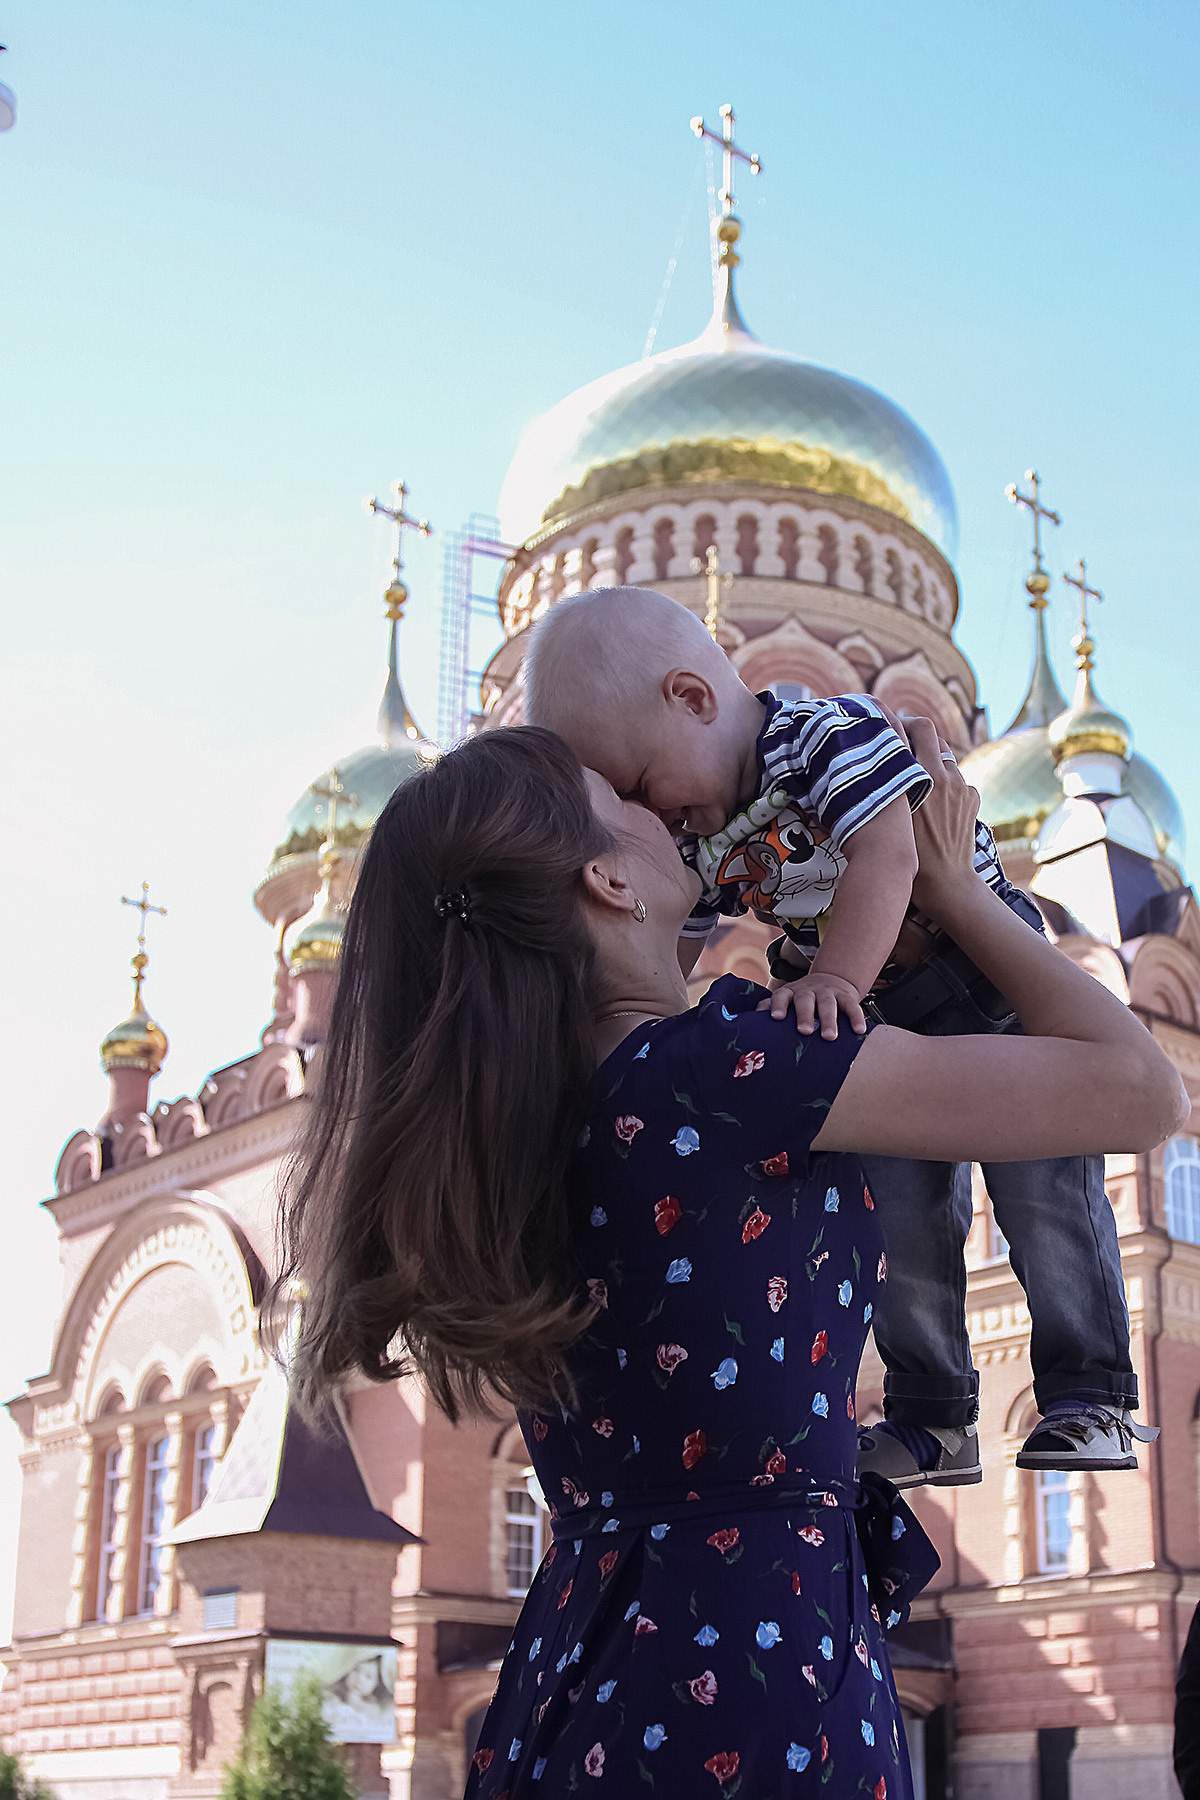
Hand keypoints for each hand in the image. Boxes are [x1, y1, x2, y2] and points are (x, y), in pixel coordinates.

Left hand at [756, 971, 866, 1037]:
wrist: (831, 980)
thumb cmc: (801, 1000)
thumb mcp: (785, 1001)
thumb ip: (769, 1009)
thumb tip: (746, 1025)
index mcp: (790, 993)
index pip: (781, 996)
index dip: (778, 1005)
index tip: (776, 1018)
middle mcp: (808, 990)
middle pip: (805, 1000)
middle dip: (805, 1015)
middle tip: (804, 1031)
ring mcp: (828, 992)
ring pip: (828, 1004)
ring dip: (829, 1020)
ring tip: (829, 1037)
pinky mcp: (846, 996)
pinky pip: (852, 1006)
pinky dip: (855, 1017)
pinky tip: (858, 1030)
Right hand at [900, 717, 981, 912]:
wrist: (946, 883)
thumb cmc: (910, 856)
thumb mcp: (890, 816)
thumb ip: (884, 786)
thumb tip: (867, 767)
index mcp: (924, 776)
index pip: (917, 728)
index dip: (900, 723)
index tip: (888, 727)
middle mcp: (947, 776)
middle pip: (932, 734)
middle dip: (915, 733)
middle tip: (900, 742)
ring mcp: (963, 787)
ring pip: (945, 757)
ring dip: (929, 759)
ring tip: (913, 775)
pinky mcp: (973, 800)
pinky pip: (957, 780)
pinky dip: (945, 782)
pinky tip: (932, 801)